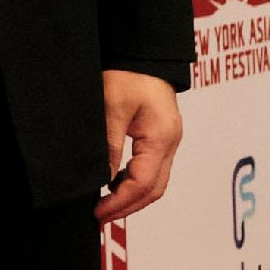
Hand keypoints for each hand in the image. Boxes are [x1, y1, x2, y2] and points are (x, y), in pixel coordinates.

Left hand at [98, 70, 182, 218]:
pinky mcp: (161, 136)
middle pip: (154, 189)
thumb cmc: (128, 74)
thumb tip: (105, 180)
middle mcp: (170, 142)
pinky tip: (115, 182)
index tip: (98, 212)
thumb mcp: (112, 108)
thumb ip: (110, 146)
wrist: (143, 53)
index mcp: (161, 137)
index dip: (120, 202)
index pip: (143, 184)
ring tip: (105, 204)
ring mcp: (168, 140)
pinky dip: (135, 180)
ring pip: (155, 181)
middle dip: (127, 206)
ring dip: (132, 196)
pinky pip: (152, 167)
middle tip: (100, 216)